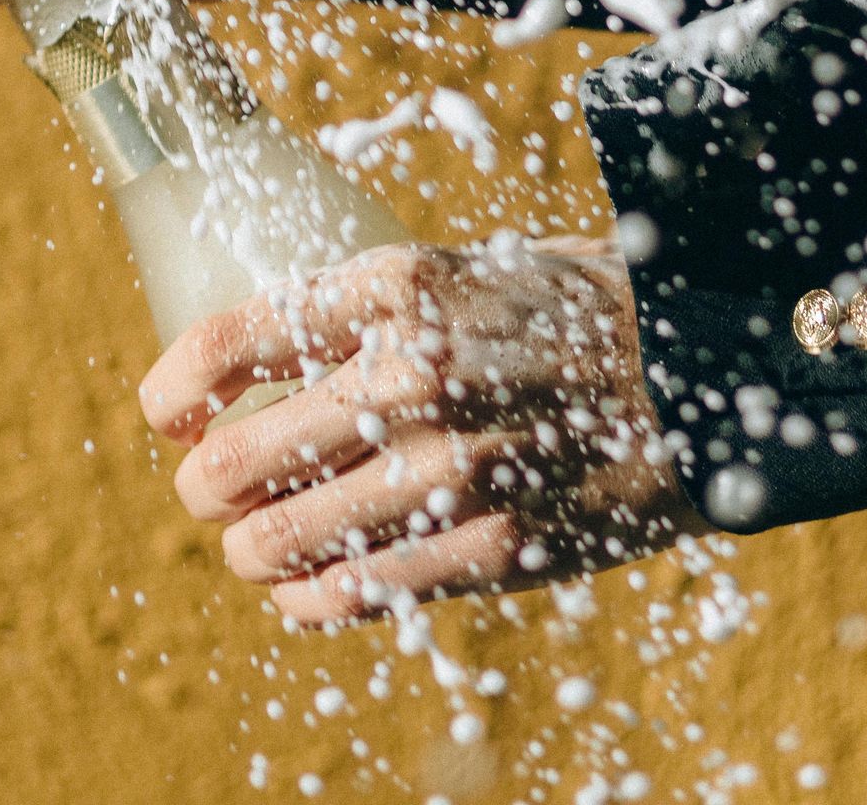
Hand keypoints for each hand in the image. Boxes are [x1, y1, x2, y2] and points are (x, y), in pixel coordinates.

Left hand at [139, 238, 699, 625]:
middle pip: (243, 453)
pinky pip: (364, 590)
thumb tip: (275, 347)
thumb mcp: (467, 268)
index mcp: (398, 284)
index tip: (166, 410)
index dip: (177, 386)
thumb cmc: (572, 307)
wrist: (700, 367)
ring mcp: (452, 468)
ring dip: (249, 547)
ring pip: (288, 536)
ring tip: (247, 545)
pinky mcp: (492, 545)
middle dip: (205, 481)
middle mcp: (412, 373)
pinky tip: (298, 590)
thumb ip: (376, 308)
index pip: (236, 340)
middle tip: (204, 486)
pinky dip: (312, 597)